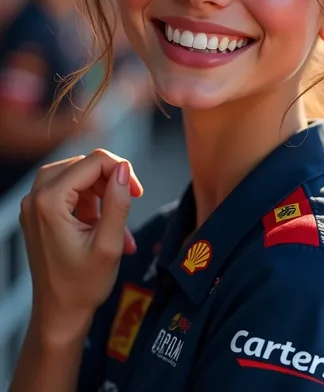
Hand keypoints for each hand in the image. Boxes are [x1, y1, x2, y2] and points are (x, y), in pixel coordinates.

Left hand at [20, 150, 142, 341]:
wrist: (58, 315)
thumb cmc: (82, 286)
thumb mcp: (109, 244)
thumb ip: (117, 202)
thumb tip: (123, 169)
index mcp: (50, 202)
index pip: (93, 162)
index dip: (121, 170)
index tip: (137, 193)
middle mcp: (35, 198)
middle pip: (82, 164)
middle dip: (110, 179)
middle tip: (131, 200)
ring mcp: (33, 205)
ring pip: (75, 175)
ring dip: (100, 191)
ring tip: (116, 219)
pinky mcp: (38, 213)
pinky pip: (67, 191)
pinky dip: (89, 202)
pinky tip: (104, 225)